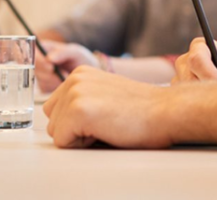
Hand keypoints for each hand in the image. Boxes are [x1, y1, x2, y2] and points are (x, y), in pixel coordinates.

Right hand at [36, 41, 98, 92]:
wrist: (87, 71)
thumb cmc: (80, 58)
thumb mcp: (75, 52)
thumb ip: (63, 52)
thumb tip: (49, 58)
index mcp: (43, 48)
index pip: (33, 54)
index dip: (39, 62)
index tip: (51, 67)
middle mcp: (39, 61)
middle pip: (35, 70)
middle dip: (50, 74)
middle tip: (64, 73)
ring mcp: (40, 74)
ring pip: (41, 80)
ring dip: (55, 81)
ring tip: (67, 76)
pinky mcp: (44, 85)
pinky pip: (45, 88)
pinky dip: (55, 87)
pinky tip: (64, 82)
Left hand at [44, 67, 175, 147]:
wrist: (164, 110)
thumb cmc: (140, 109)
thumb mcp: (104, 93)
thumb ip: (82, 98)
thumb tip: (62, 119)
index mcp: (80, 73)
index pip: (55, 110)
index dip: (77, 121)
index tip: (102, 114)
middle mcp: (75, 78)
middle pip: (52, 121)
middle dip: (73, 129)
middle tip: (104, 122)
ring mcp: (75, 93)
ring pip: (56, 132)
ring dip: (78, 136)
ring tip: (106, 124)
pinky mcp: (78, 110)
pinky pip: (63, 142)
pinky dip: (82, 144)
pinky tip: (105, 130)